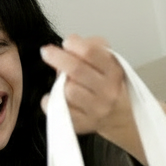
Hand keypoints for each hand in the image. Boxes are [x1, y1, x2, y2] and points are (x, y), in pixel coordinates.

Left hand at [40, 35, 165, 161]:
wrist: (119, 116)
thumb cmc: (108, 84)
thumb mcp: (108, 61)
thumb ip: (92, 47)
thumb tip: (72, 41)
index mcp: (114, 72)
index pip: (92, 53)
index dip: (75, 44)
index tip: (67, 42)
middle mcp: (107, 92)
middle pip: (77, 70)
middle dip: (57, 58)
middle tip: (47, 52)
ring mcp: (96, 110)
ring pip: (68, 90)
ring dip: (60, 83)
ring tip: (63, 82)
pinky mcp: (83, 124)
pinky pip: (58, 109)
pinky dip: (50, 101)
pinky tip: (55, 96)